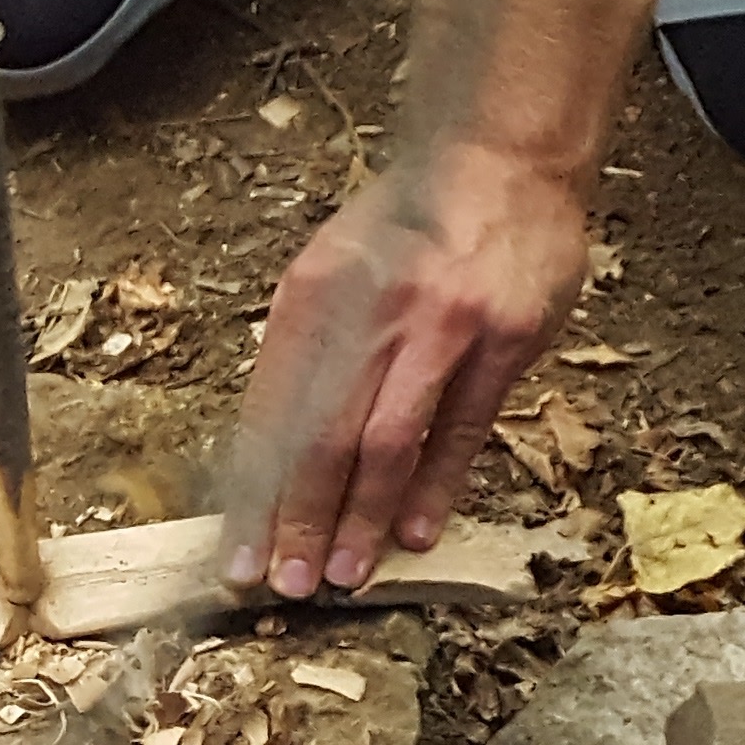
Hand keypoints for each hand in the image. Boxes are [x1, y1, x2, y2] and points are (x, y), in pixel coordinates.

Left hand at [223, 145, 595, 595]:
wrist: (504, 161)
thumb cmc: (412, 221)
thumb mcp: (335, 264)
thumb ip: (309, 347)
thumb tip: (273, 444)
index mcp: (311, 293)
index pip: (269, 413)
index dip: (254, 489)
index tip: (240, 549)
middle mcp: (370, 309)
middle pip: (322, 436)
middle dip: (299, 519)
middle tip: (288, 583)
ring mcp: (440, 326)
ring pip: (389, 442)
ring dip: (363, 517)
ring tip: (344, 574)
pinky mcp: (502, 340)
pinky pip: (461, 429)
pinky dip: (435, 488)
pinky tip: (416, 533)